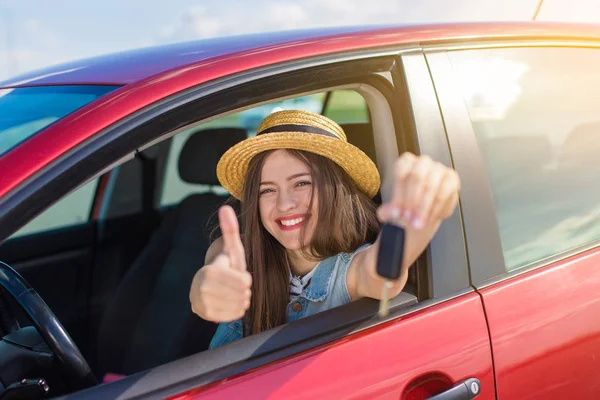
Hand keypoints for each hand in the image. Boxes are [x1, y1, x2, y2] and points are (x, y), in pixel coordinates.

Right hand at [190, 206, 251, 321]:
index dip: (246, 280)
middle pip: (242, 295)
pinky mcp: (204, 315)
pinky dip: (236, 311)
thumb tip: (226, 207)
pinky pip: (232, 316)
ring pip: (239, 307)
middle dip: (244, 291)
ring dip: (241, 301)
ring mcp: (202, 303)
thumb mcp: (231, 249)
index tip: (242, 277)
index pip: (243, 282)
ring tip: (235, 294)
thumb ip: (230, 230)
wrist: (206, 287)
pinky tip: (231, 303)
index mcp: (210, 271)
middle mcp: (202, 288)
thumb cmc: (224, 266)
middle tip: (238, 287)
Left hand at [378, 152, 460, 229]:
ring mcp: (439, 169)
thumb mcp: (395, 208)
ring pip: (431, 187)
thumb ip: (388, 210)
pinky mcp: (452, 179)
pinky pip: (444, 193)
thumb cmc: (408, 205)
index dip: (398, 195)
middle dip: (411, 201)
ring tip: (417, 224)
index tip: (395, 214)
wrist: (424, 212)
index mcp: (406, 162)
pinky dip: (436, 209)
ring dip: (423, 208)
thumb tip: (384, 214)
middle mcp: (423, 162)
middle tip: (407, 219)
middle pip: (417, 176)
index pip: (401, 173)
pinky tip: (429, 220)